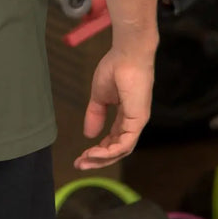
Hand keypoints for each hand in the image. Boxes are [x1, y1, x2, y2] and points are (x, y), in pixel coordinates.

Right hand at [74, 46, 154, 170]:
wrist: (127, 54)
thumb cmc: (115, 68)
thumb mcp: (99, 96)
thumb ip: (95, 114)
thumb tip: (89, 134)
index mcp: (125, 116)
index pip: (113, 140)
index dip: (97, 150)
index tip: (80, 156)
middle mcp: (133, 122)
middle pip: (117, 150)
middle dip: (98, 159)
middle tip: (79, 165)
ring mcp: (137, 122)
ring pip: (121, 150)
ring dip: (102, 158)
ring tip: (84, 160)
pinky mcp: (138, 120)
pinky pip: (125, 143)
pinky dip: (110, 151)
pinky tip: (96, 153)